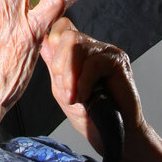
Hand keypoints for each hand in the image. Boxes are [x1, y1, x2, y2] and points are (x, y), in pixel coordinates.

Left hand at [41, 19, 144, 154]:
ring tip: (74, 98)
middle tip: (65, 91)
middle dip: (59, 65)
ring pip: (76, 44)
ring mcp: (107, 51)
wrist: (112, 134)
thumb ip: (54, 65)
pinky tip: (85, 97)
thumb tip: (43, 41)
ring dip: (70, 75)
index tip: (54, 74)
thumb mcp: (62, 89)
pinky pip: (93, 62)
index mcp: (78, 50)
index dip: (51, 43)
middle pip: (66, 35)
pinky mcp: (118, 61)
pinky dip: (83, 82)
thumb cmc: (89, 114)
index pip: (60, 27)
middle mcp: (93, 46)